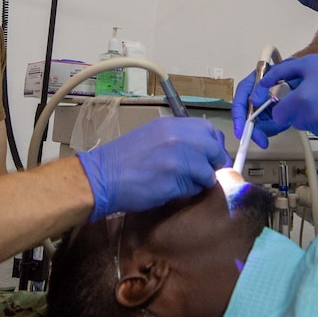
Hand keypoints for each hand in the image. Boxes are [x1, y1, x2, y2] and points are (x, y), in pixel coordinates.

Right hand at [76, 117, 228, 220]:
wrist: (102, 177)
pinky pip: (195, 188)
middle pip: (216, 150)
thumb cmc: (124, 159)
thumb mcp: (153, 136)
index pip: (210, 131)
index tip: (208, 156)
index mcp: (172, 125)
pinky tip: (172, 189)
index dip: (212, 146)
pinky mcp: (175, 181)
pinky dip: (189, 191)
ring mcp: (178, 158)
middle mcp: (179, 137)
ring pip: (208, 172)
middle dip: (213, 164)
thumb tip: (203, 151)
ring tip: (182, 183)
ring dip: (200, 180)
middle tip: (202, 173)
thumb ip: (179, 138)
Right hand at [232, 70, 287, 148]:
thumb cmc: (288, 72)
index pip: (239, 103)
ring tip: (283, 123)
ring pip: (260, 125)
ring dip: (269, 128)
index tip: (241, 133)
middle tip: (263, 142)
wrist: (305, 77)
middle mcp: (254, 98)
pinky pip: (270, 126)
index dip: (238, 118)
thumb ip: (261, 88)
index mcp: (250, 85)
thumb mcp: (274, 76)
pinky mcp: (272, 114)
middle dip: (255, 131)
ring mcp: (263, 107)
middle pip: (248, 118)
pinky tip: (285, 122)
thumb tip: (254, 103)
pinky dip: (277, 127)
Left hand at [259, 50, 317, 142]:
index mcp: (301, 102)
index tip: (290, 102)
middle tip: (317, 95)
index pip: (279, 117)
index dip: (283, 108)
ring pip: (316, 128)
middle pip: (298, 122)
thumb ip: (280, 73)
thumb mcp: (308, 63)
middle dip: (302, 111)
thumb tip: (263, 84)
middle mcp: (314, 120)